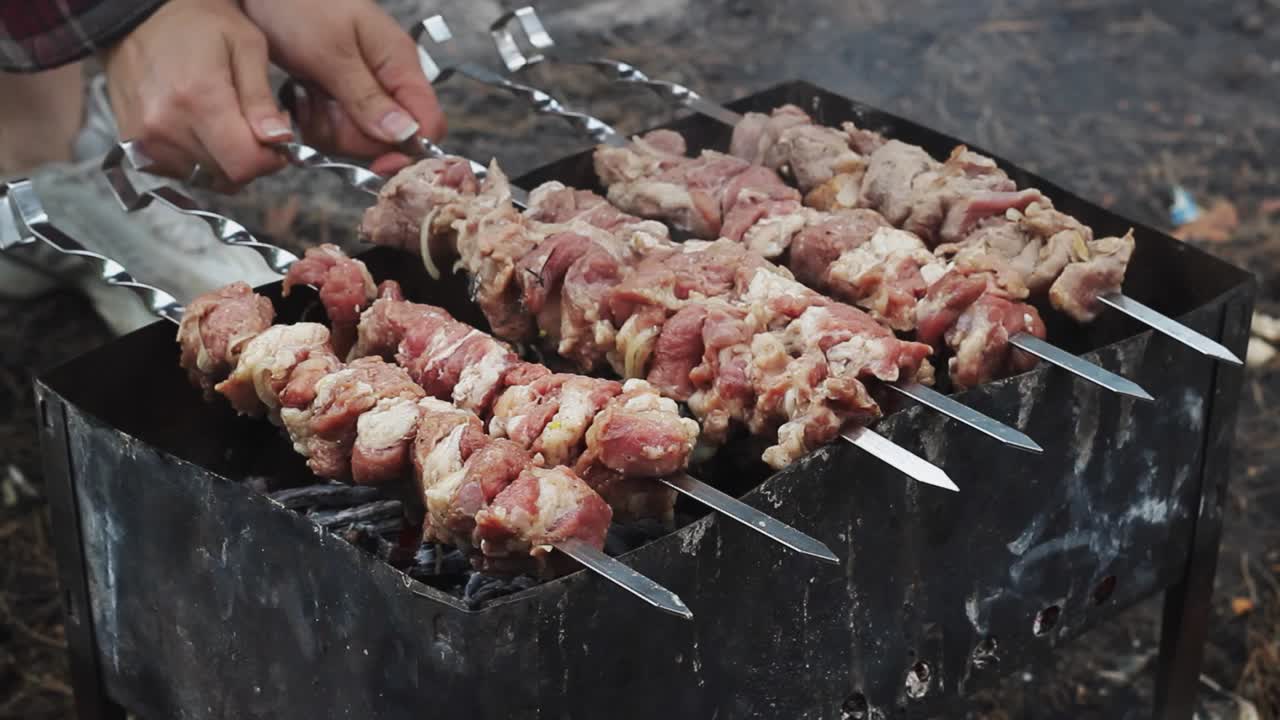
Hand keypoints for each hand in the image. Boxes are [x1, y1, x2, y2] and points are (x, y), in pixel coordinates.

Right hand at [103, 0, 291, 190]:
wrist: (138, 13)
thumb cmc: (198, 21)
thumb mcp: (246, 45)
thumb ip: (260, 98)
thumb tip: (278, 140)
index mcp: (199, 99)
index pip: (244, 164)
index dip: (269, 160)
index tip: (276, 142)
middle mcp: (167, 125)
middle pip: (226, 176)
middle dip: (249, 158)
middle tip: (252, 127)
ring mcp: (145, 138)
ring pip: (203, 177)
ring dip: (222, 161)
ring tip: (223, 123)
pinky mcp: (133, 143)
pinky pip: (178, 172)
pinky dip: (196, 160)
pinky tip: (199, 129)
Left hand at [242, 0, 445, 174]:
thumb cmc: (300, 4)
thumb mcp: (332, 52)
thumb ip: (367, 97)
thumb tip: (406, 136)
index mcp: (399, 65)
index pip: (429, 124)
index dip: (409, 152)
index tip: (377, 166)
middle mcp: (386, 83)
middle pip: (387, 141)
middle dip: (350, 135)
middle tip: (321, 103)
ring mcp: (361, 92)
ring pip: (356, 139)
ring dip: (326, 126)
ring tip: (305, 92)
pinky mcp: (337, 98)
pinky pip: (332, 130)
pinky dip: (312, 120)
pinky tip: (299, 95)